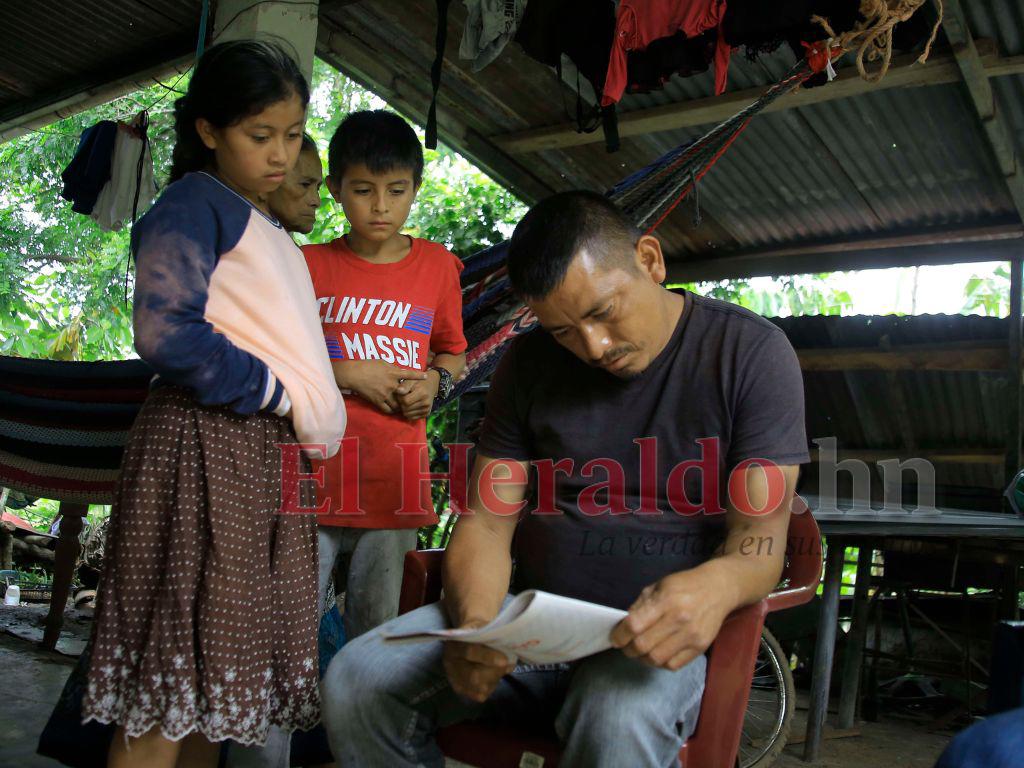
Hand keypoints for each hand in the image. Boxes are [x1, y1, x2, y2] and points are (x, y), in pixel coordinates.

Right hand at [334, 360, 425, 414]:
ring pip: (398, 404)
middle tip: (412, 399)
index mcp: (393, 373)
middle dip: (409, 397)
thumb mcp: (382, 362)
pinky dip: (392, 411)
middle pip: (405, 394)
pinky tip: (393, 410)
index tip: (426, 376)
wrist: (354, 374)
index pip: (409, 374)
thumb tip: (399, 370)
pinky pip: (388, 410)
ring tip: (403, 407)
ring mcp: (385, 394)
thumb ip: (392, 368)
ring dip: (401, 406)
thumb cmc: (367, 365)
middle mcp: (391, 385)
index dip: (418, 375)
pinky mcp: (378, 401)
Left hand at [395, 369, 439, 420]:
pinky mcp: (426, 414)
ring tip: (407, 401)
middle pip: (406, 409)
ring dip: (404, 409)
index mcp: (422, 394)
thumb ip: (404, 386)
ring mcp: (426, 410)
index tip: (401, 394)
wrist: (431, 385)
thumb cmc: (418, 382)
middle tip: (403, 398)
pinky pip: (412, 418)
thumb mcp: (411, 380)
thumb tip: (398, 391)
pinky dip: (409, 413)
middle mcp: (425, 403)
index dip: (400, 398)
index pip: (405, 401)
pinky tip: (410, 406)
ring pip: (407, 415)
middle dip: (401, 404)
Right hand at [442, 621, 515, 702]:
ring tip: (500, 668)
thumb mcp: (485, 626)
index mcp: (455, 642)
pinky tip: (492, 675)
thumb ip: (494, 637)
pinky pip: (479, 695)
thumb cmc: (480, 629)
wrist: (468, 634)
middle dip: (495, 672)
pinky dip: (491, 686)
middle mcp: (450, 661)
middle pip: (474, 676)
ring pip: (478, 688)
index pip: (470, 651)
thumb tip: (509, 651)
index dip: (488, 657)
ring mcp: (453, 677)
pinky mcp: (459, 688)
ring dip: (494, 679)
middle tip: (507, 665)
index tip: (504, 660)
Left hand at [610, 567, 731, 670]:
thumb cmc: (685, 585)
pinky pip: (673, 665)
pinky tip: (657, 654)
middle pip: (643, 645)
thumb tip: (623, 625)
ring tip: (640, 651)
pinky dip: (659, 663)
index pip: (635, 625)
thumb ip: (640, 605)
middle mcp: (679, 619)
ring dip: (642, 658)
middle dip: (628, 649)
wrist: (718, 589)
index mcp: (666, 600)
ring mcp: (691, 635)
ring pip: (656, 659)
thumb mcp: (659, 586)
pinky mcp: (700, 647)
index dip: (619, 635)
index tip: (614, 638)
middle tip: (626, 646)